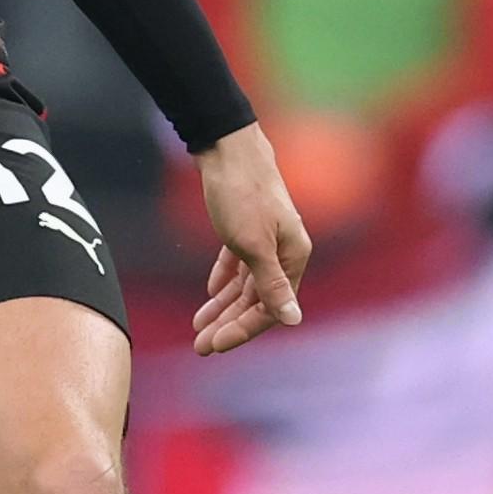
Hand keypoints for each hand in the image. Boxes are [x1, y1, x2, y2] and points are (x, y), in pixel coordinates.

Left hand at [190, 123, 310, 356]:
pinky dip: (224, 279)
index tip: (212, 346)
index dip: (242, 330)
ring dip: (223, 307)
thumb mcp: (253, 244)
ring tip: (198, 326)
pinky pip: (238, 262)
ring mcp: (266, 238)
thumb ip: (271, 284)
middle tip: (199, 346)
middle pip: (256, 299)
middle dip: (228, 324)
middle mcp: (284, 250)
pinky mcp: (247, 226)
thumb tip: (294, 320)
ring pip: (245, 284)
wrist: (227, 147)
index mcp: (293, 256)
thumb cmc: (242, 193)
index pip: (269, 307)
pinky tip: (210, 295)